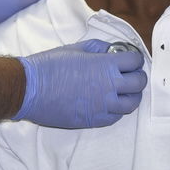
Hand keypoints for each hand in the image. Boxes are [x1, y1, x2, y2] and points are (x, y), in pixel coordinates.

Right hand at [14, 39, 146, 128]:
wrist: (31, 89)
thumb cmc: (50, 65)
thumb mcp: (77, 48)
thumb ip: (98, 48)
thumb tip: (111, 50)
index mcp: (106, 65)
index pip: (135, 61)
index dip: (135, 58)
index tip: (132, 58)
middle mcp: (109, 87)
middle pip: (138, 83)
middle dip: (138, 76)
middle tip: (133, 73)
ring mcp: (102, 106)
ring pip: (131, 104)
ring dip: (132, 96)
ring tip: (126, 91)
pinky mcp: (93, 120)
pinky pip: (115, 117)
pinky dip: (118, 110)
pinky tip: (112, 103)